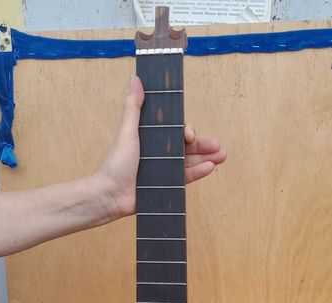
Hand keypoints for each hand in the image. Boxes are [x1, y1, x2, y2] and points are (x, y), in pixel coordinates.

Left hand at [98, 74, 225, 219]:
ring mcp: (163, 170)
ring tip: (222, 156)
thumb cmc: (115, 164)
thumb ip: (132, 106)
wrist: (110, 195)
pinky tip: (210, 167)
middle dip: (203, 145)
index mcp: (150, 137)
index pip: (175, 131)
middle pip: (186, 146)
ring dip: (207, 158)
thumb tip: (135, 78)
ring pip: (190, 161)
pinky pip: (186, 177)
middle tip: (218, 146)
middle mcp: (158, 152)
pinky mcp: (166, 186)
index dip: (186, 132)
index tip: (190, 134)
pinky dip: (198, 172)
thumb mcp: (126, 131)